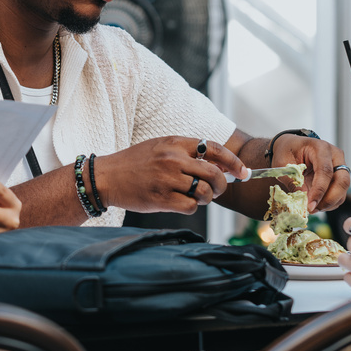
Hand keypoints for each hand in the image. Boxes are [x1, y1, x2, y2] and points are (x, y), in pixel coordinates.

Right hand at [97, 137, 247, 214]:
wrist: (107, 177)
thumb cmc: (135, 163)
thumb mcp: (160, 148)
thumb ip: (187, 153)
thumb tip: (221, 166)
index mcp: (174, 143)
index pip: (213, 149)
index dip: (233, 161)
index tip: (243, 171)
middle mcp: (172, 159)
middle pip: (214, 173)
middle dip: (222, 184)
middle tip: (217, 189)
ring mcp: (167, 179)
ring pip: (204, 191)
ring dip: (206, 197)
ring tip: (196, 196)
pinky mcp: (161, 199)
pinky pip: (191, 206)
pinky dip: (191, 206)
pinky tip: (182, 202)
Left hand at [263, 135, 350, 211]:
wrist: (292, 147)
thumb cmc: (287, 152)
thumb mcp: (283, 164)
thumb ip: (293, 181)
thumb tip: (303, 201)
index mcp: (320, 148)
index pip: (325, 171)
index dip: (319, 190)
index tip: (310, 205)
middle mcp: (335, 156)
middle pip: (342, 181)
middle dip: (329, 199)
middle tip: (313, 209)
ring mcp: (340, 166)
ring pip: (343, 190)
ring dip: (329, 203)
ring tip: (312, 208)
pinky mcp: (339, 177)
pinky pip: (340, 194)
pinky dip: (330, 203)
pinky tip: (317, 204)